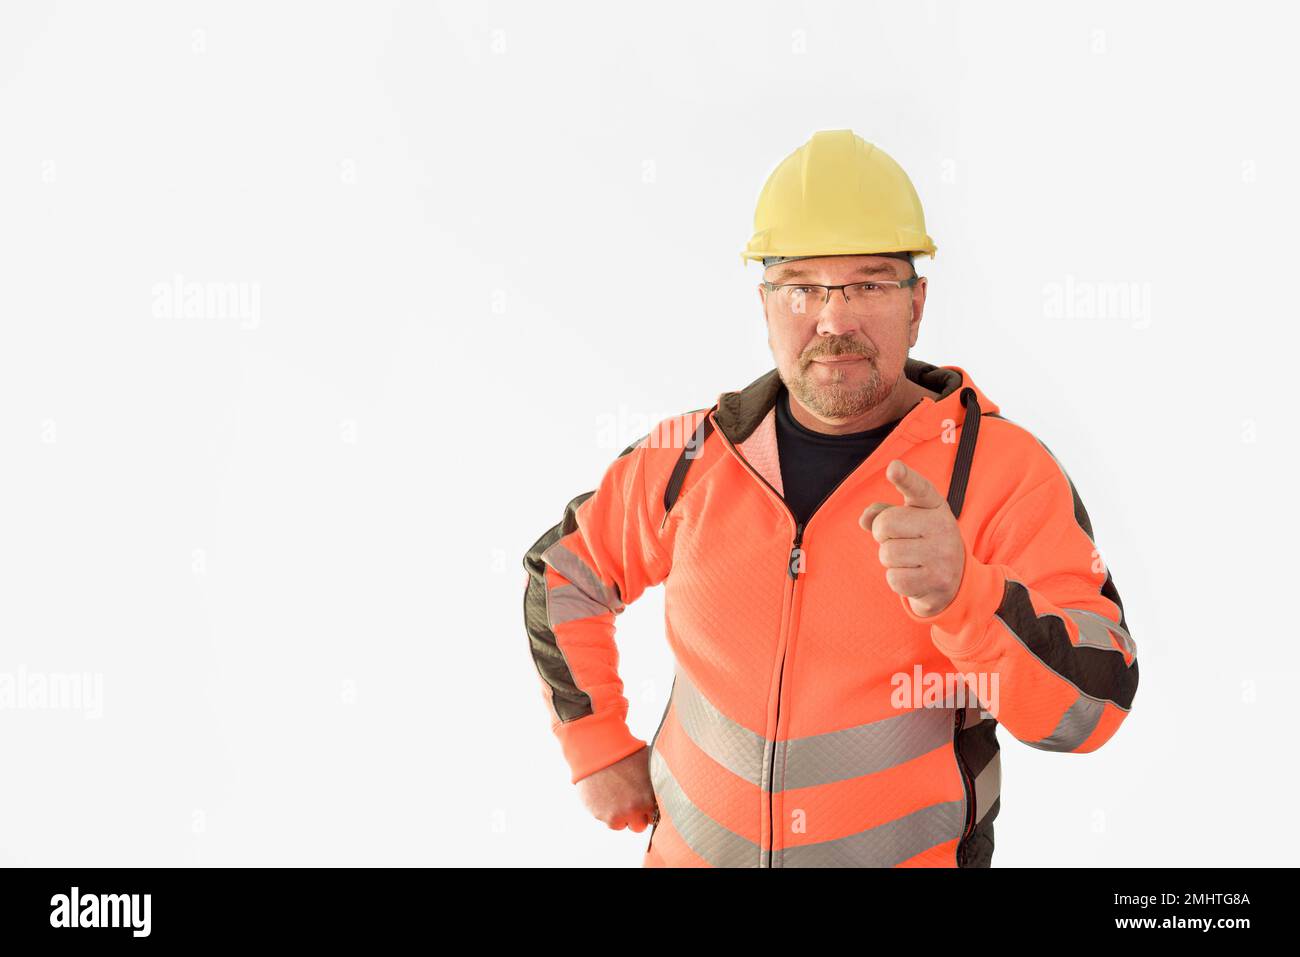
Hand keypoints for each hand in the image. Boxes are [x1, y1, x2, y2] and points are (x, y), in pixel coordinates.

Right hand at [575, 746, 658, 832]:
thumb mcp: (650, 763)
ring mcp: (616, 814)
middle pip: (640, 825)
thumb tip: (670, 786)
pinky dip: (606, 811)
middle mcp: (634, 810)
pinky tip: (606, 794)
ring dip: (621, 815)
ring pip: (623, 824)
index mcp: (650, 799)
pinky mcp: (600, 815)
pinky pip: (607, 820)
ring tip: (617, 794)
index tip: (644, 800)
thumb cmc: (626, 753)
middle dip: (636, 814)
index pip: (655, 817)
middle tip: (629, 798)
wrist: (599, 749)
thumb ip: (660, 781)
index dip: (649, 808)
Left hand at [859, 459, 965, 618]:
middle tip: (900, 540)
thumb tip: (865, 518)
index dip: (905, 477)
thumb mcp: (909, 520)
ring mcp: (942, 554)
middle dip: (882, 535)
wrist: (955, 578)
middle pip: (885, 524)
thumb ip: (883, 513)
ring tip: (909, 559)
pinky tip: (914, 575)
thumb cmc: (923, 542)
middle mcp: (942, 526)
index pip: (918, 488)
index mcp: (934, 505)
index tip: (893, 468)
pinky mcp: (937, 581)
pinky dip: (897, 579)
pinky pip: (894, 579)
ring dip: (889, 560)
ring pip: (887, 554)